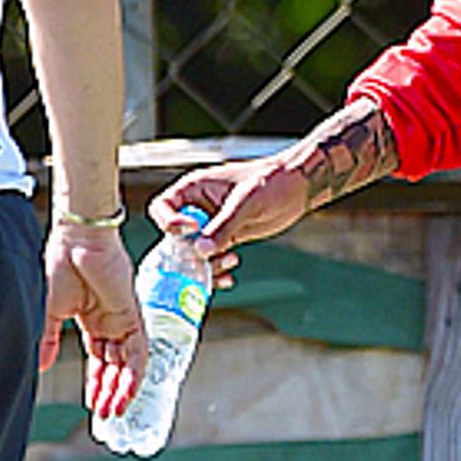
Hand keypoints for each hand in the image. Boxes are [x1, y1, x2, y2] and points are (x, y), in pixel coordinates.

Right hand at [41, 227, 148, 418]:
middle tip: (107, 415)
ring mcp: (125, 320)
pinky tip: (128, 392)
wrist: (77, 241)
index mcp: (92, 321)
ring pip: (129, 363)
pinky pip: (139, 350)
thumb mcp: (49, 311)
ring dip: (123, 388)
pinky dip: (135, 373)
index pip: (99, 360)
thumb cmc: (61, 266)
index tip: (93, 404)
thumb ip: (46, 339)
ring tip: (115, 411)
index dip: (97, 383)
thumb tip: (40, 366)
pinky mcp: (134, 316)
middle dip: (110, 391)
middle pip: (116, 365)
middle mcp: (112, 323)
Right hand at [149, 158, 310, 287]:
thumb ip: (224, 225)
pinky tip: (229, 279)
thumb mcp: (246, 201)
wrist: (297, 188)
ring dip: (205, 266)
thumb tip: (201, 251)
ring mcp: (211, 225)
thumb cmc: (271, 182)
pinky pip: (212, 259)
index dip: (169, 222)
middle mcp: (197, 208)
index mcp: (193, 189)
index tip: (192, 229)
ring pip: (194, 253)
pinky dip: (217, 270)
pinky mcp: (226, 239)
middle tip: (206, 260)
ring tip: (230, 260)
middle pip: (175, 237)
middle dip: (187, 253)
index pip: (162, 207)